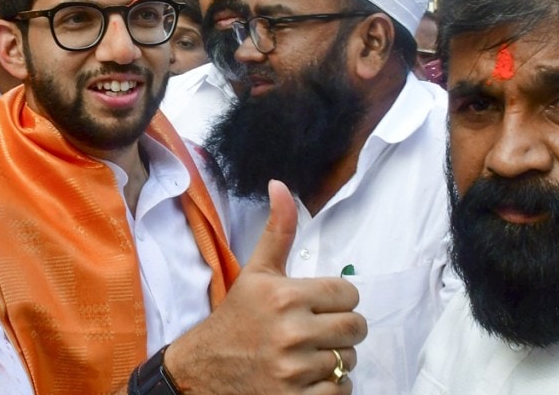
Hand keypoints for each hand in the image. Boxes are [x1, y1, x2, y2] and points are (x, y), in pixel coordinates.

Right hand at [165, 180, 366, 393]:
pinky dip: (328, 388)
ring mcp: (294, 369)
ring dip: (332, 360)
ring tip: (306, 355)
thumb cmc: (235, 319)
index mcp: (285, 295)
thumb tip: (281, 185)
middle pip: (355, 327)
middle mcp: (291, 331)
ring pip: (347, 361)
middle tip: (315, 332)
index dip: (335, 300)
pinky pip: (340, 392)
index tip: (315, 306)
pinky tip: (305, 378)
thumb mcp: (256, 273)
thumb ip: (278, 231)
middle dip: (340, 330)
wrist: (203, 370)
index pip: (348, 293)